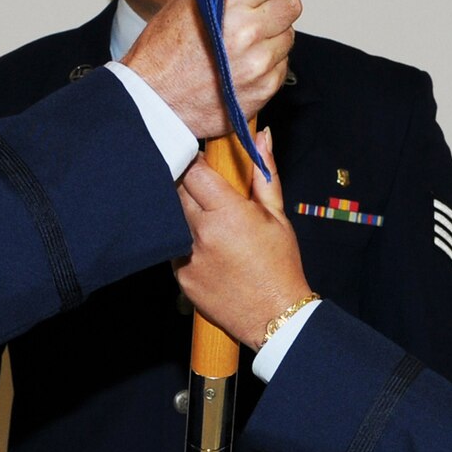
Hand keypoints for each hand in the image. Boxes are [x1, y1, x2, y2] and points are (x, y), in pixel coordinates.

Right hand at [124, 0, 300, 137]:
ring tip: (242, 46)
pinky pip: (282, 66)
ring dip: (271, 38)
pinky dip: (267, 65)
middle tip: (254, 15)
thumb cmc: (161, 53)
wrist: (153, 102)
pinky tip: (241, 67)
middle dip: (276, 7)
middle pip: (292, 5)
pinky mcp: (264, 89)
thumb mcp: (183, 0)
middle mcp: (248, 30)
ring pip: (289, 36)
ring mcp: (259, 63)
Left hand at [177, 129, 311, 348]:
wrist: (274, 316)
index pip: (193, 171)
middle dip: (185, 184)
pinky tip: (204, 248)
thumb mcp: (277, 216)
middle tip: (200, 187)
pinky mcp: (180, 276)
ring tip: (206, 221)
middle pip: (176, 191)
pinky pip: (172, 247)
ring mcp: (187, 256)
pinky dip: (182, 241)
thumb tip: (262, 136)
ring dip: (182, 213)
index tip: (198, 159)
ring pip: (171, 218)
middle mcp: (202, 233)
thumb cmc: (280, 264)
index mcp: (228, 213)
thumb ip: (264, 173)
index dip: (193, 161)